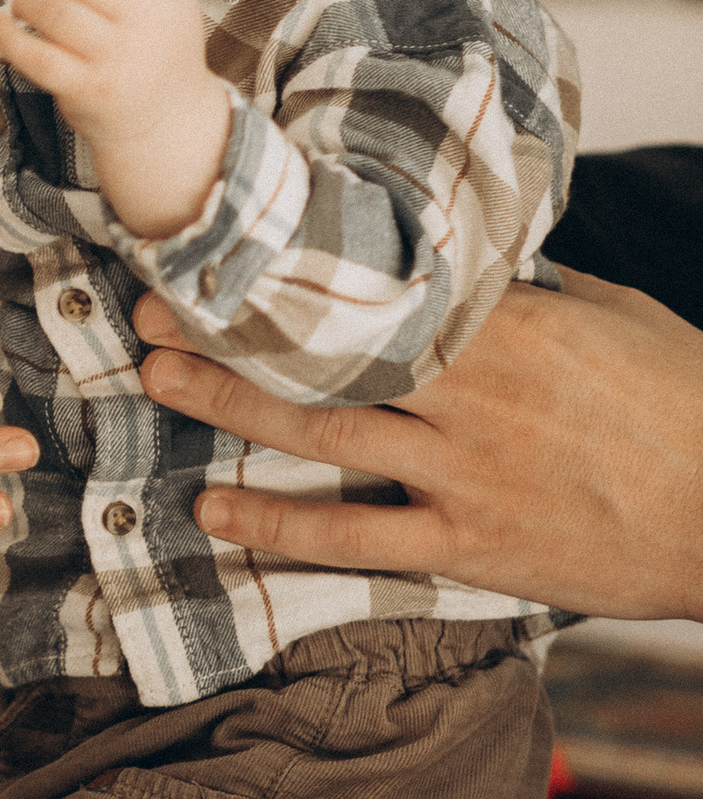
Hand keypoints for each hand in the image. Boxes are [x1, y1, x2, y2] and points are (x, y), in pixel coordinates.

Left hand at [0, 0, 230, 239]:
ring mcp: (114, 60)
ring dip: (25, 0)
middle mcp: (144, 24)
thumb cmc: (154, 57)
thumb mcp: (166, 9)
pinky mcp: (85, 90)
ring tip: (25, 8)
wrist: (166, 127)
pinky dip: (3, 34)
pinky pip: (33, 55)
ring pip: (52, 10)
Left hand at [136, 267, 702, 623]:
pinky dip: (281, 531)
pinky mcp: (473, 548)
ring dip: (230, 411)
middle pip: (325, 357)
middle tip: (149, 314)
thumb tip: (468, 259)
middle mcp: (472, 397)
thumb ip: (528, 293)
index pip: (374, 290)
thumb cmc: (688, 402)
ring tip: (159, 384)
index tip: (226, 250)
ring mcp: (466, 476)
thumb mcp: (613, 318)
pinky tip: (217, 517)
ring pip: (322, 435)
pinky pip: (357, 540)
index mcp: (506, 327)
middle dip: (227, 334)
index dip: (291, 272)